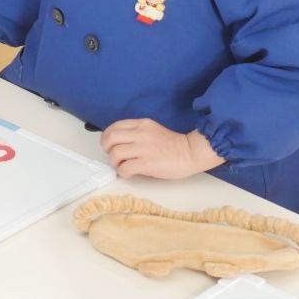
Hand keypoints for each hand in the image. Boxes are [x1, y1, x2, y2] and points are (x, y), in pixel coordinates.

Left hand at [99, 118, 223, 179]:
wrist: (191, 152)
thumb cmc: (174, 145)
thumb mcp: (153, 130)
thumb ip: (137, 133)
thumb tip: (120, 144)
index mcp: (142, 125)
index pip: (115, 126)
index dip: (107, 136)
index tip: (108, 143)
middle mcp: (140, 134)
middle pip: (111, 138)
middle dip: (106, 148)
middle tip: (112, 155)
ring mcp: (143, 149)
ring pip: (115, 153)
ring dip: (114, 161)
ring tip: (121, 165)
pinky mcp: (147, 163)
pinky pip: (125, 168)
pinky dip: (122, 172)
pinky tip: (129, 173)